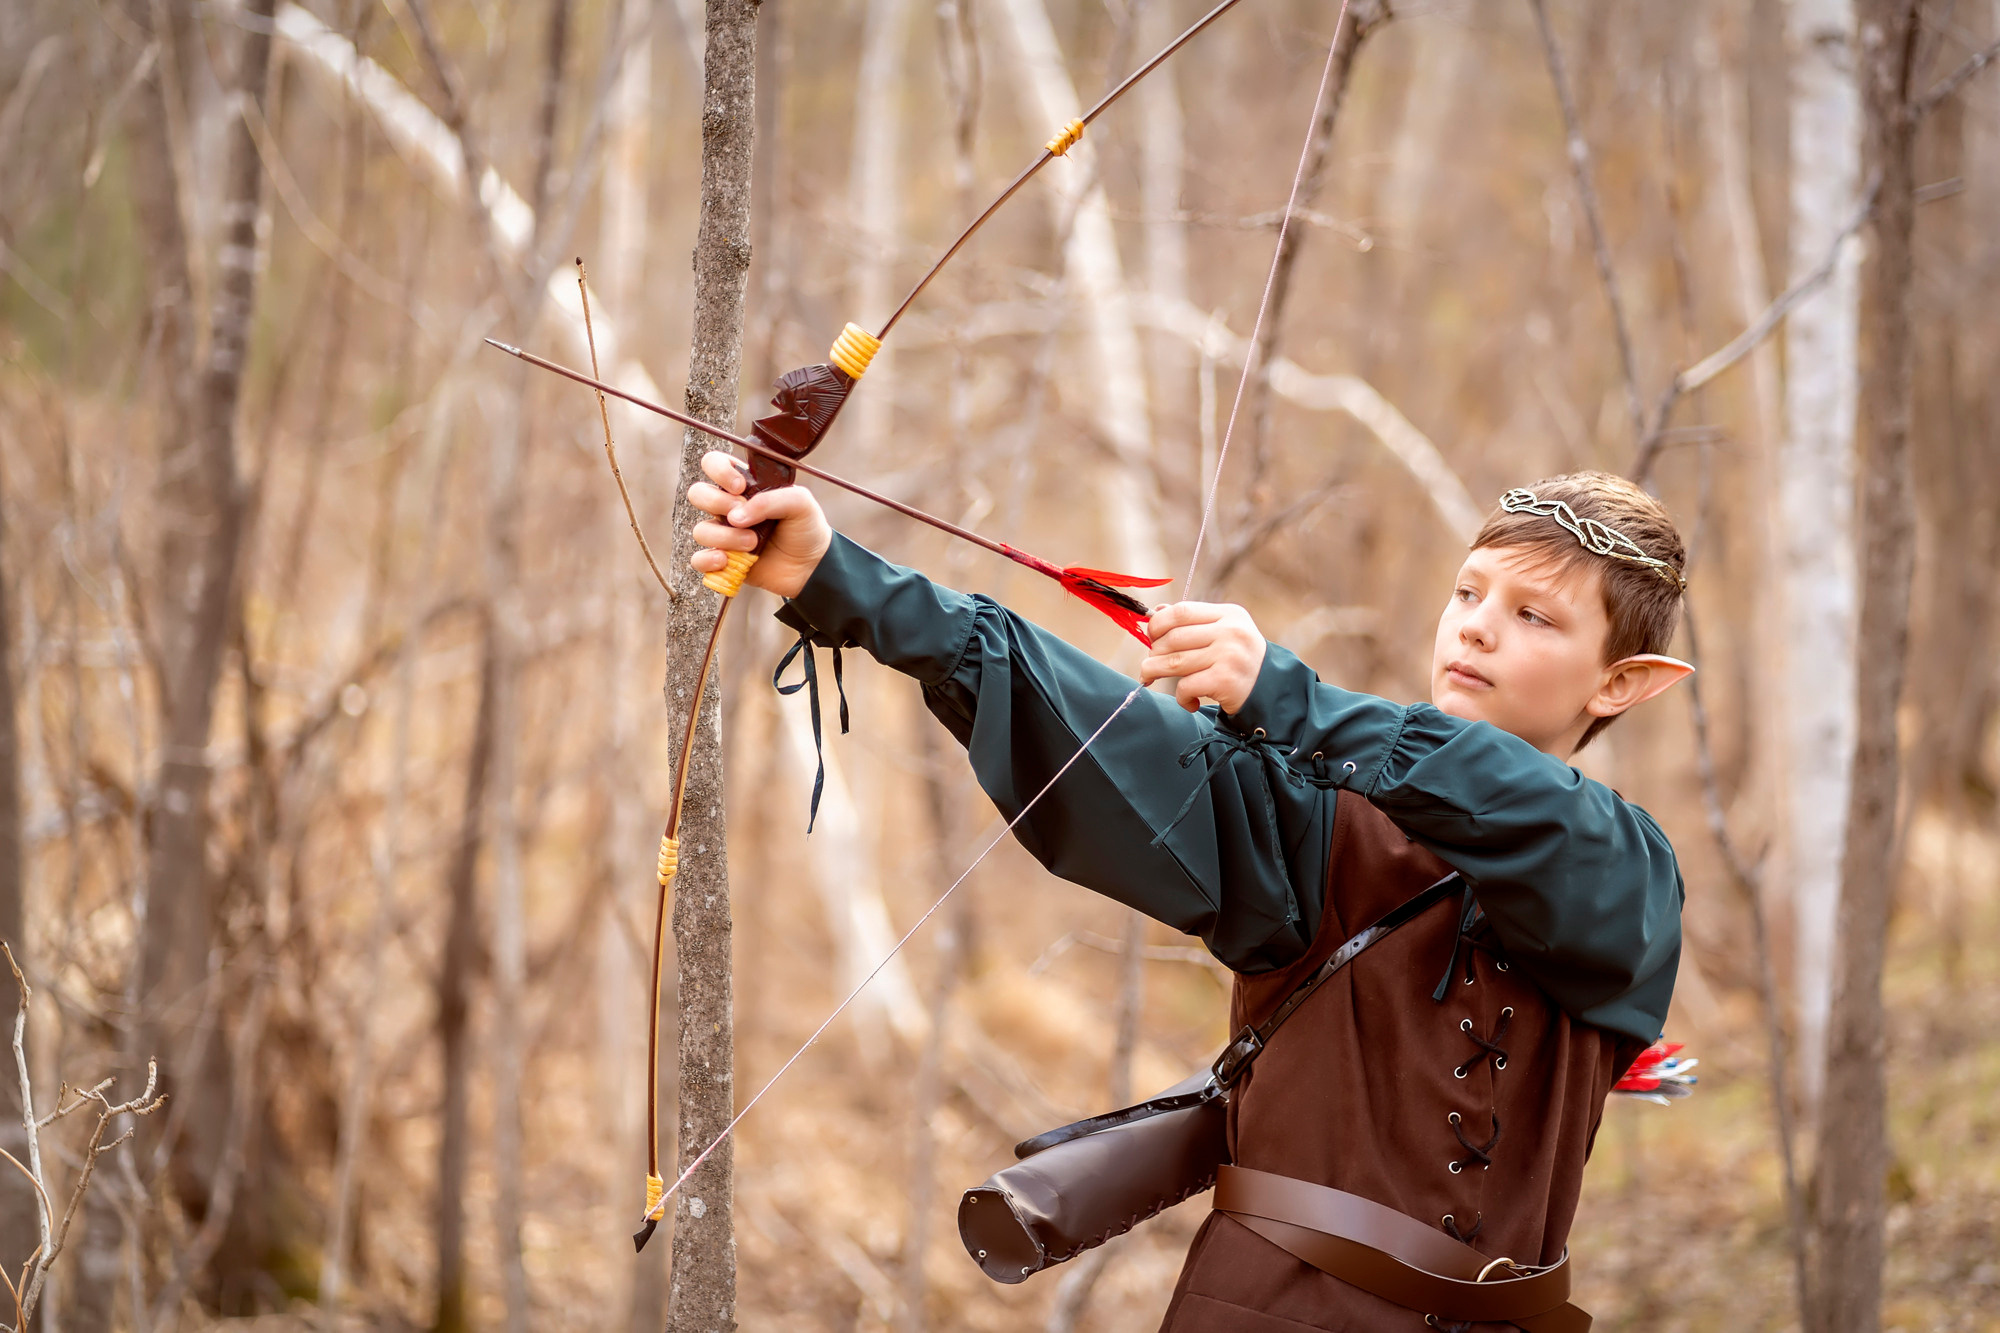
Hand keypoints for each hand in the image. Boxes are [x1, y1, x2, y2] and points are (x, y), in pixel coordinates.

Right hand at [687, 451, 831, 597]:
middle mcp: (729, 507)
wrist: (812, 566)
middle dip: (717, 503)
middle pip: (697, 493)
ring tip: (752, 543)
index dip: (719, 470)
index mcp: (745, 485)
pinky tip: (727, 561)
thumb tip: (736, 517)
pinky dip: (708, 561)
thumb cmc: (805, 528)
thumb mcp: (800, 503)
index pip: (714, 463)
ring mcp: (724, 533)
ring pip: (701, 530)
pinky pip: (698, 560)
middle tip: (741, 515)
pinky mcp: (723, 560)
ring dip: (725, 537)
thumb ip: (769, 500)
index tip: (740, 487)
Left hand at [1141, 602, 1266, 713]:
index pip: (1181, 611)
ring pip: (1174, 662)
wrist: (1271, 692)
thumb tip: (1156, 611)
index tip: (1151, 637)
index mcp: (1229, 614)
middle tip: (1152, 664)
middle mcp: (1231, 632)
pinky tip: (1189, 700)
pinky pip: (1186, 686)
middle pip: (1173, 638)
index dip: (1158, 624)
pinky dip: (1180, 696)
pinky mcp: (1225, 681)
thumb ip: (1192, 622)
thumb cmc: (1238, 660)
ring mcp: (1229, 656)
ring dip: (1155, 671)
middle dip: (1154, 652)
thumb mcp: (1223, 633)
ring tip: (1151, 677)